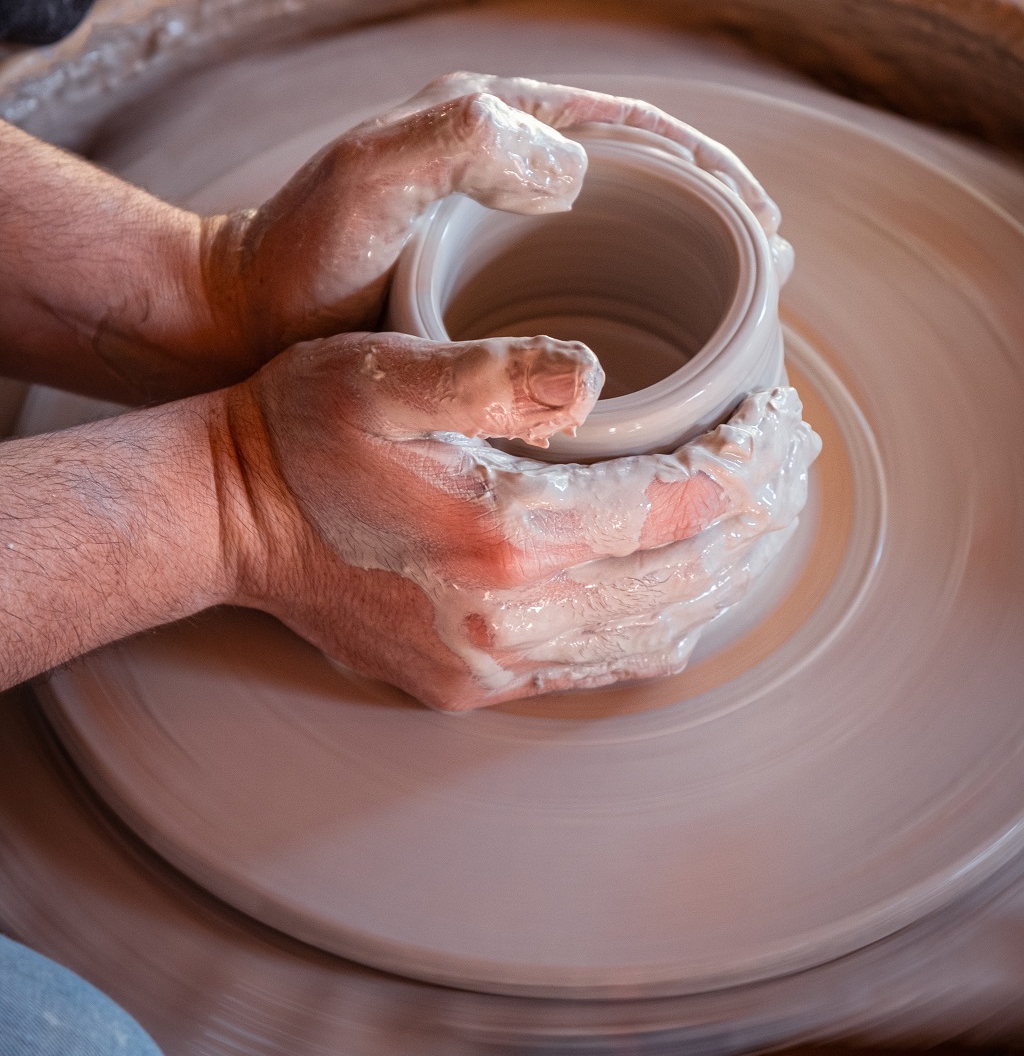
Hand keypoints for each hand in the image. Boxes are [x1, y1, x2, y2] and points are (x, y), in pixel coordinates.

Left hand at [201, 72, 791, 371]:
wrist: (239, 324)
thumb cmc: (298, 254)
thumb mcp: (373, 178)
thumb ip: (463, 140)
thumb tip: (577, 164)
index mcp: (493, 121)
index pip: (632, 128)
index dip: (709, 169)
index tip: (762, 223)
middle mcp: (504, 164)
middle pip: (641, 177)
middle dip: (716, 213)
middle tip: (770, 273)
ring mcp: (498, 225)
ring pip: (620, 231)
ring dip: (685, 261)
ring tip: (739, 314)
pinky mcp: (485, 280)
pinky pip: (583, 283)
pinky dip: (635, 307)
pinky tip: (660, 356)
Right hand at [216, 332, 818, 709]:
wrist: (223, 517)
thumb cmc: (301, 428)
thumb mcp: (385, 373)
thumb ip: (494, 373)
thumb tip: (595, 376)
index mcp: (507, 534)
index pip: (679, 504)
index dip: (747, 460)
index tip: (776, 414)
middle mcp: (511, 618)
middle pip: (685, 577)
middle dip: (756, 515)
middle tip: (790, 456)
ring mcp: (491, 663)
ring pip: (655, 631)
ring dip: (721, 572)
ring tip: (759, 511)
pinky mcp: (472, 683)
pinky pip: (600, 667)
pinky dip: (660, 623)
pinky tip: (682, 585)